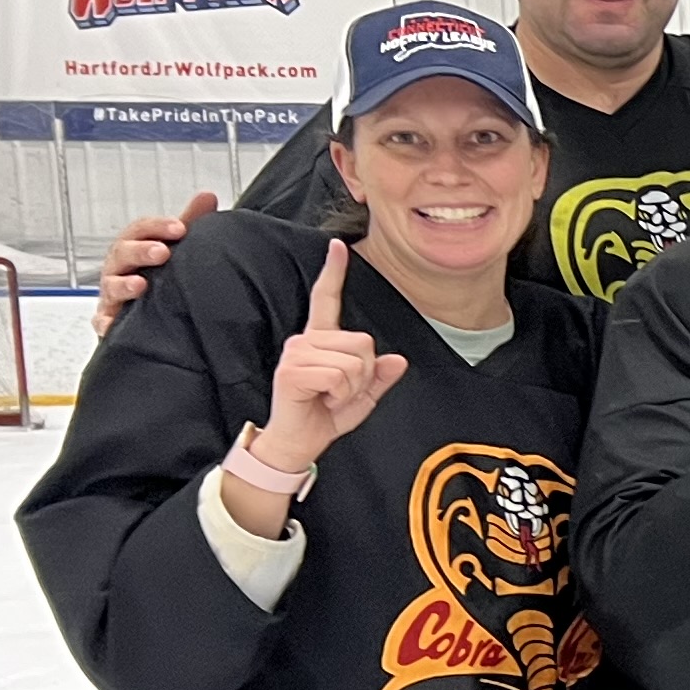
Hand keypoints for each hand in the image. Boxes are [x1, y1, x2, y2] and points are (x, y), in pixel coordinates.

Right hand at [98, 191, 215, 334]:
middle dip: (140, 250)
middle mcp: (120, 268)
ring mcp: (113, 295)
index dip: (158, 226)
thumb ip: (188, 222)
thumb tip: (207, 196)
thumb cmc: (154, 274)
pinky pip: (103, 322)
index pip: (141, 230)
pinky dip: (106, 323)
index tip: (180, 227)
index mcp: (134, 247)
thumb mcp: (172, 247)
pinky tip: (114, 324)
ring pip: (112, 286)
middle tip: (162, 252)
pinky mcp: (110, 322)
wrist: (144, 315)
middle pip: (122, 253)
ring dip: (124, 284)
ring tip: (141, 284)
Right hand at [252, 239, 410, 472]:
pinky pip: (340, 376)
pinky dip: (340, 394)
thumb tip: (398, 359)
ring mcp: (297, 353)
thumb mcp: (362, 397)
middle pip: (364, 342)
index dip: (333, 272)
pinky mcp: (292, 370)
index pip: (326, 300)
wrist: (298, 443)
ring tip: (330, 396)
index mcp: (321, 341)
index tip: (337, 246)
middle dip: (364, 374)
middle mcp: (306, 340)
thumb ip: (380, 378)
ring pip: (355, 361)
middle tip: (340, 392)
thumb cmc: (324, 416)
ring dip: (352, 387)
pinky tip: (322, 400)